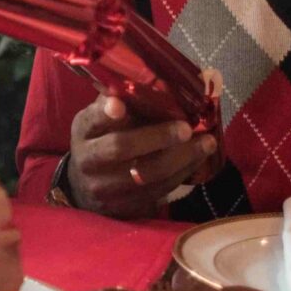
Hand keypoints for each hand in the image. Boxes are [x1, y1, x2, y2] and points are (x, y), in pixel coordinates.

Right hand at [63, 94, 216, 217]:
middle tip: (186, 128)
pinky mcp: (122, 208)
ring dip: (181, 158)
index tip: (120, 105)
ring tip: (206, 143)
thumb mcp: (101, 120)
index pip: (92, 119)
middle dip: (158, 136)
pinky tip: (196, 160)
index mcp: (84, 130)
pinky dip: (181, 174)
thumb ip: (121, 102)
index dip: (105, 113)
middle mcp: (88, 160)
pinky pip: (157, 191)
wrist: (85, 187)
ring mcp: (103, 188)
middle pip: (120, 148)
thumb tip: (160, 82)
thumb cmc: (102, 141)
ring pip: (146, 174)